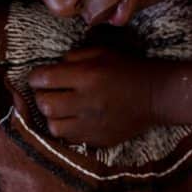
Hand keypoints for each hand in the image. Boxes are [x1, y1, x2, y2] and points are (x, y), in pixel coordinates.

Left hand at [26, 47, 154, 146]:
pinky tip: (76, 119)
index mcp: (87, 76)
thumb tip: (53, 67)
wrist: (156, 96)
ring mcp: (92, 124)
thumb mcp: (102, 52)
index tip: (38, 77)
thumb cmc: (128, 69)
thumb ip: (74, 57)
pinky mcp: (98, 139)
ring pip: (53, 126)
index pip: (44, 78)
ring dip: (53, 116)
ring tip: (62, 108)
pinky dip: (68, 129)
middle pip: (45, 104)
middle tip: (49, 92)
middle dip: (42, 96)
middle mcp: (86, 101)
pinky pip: (70, 138)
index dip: (35, 77)